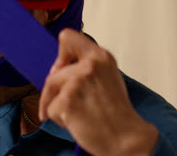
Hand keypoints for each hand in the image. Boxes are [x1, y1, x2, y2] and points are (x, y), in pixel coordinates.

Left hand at [39, 29, 158, 155]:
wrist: (126, 138)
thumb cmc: (117, 114)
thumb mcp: (108, 78)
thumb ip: (88, 67)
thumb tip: (60, 68)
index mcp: (101, 56)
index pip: (67, 37)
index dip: (61, 54)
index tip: (61, 68)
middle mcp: (90, 65)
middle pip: (53, 73)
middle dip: (54, 91)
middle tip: (67, 104)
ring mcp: (77, 81)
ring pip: (50, 90)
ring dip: (57, 106)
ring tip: (77, 115)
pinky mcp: (67, 100)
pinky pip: (50, 109)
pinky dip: (59, 119)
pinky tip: (78, 122)